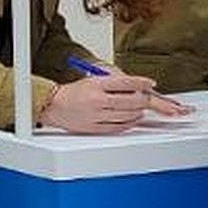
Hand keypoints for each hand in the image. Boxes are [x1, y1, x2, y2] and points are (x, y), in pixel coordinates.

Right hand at [40, 74, 190, 133]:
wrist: (55, 106)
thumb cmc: (76, 92)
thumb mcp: (94, 79)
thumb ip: (116, 82)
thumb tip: (140, 86)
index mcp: (97, 84)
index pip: (127, 82)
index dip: (143, 82)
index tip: (152, 83)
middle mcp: (98, 100)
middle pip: (133, 101)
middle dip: (145, 99)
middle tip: (150, 98)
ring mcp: (98, 116)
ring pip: (130, 115)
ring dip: (140, 111)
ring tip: (140, 107)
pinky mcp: (97, 128)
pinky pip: (122, 127)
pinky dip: (131, 122)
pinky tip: (134, 118)